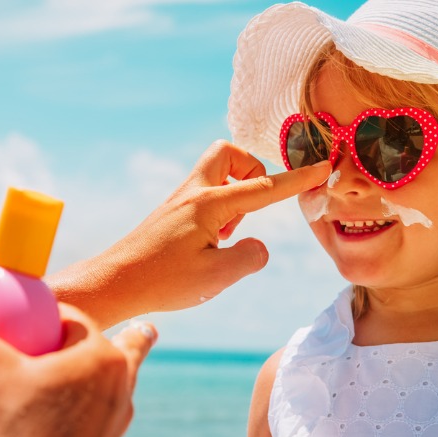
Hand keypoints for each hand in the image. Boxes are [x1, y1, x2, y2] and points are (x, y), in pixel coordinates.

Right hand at [0, 287, 156, 436]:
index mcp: (102, 359)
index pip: (72, 320)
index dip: (43, 316)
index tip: (19, 324)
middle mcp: (118, 392)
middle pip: (102, 352)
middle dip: (98, 343)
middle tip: (86, 339)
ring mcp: (111, 428)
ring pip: (104, 391)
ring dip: (94, 381)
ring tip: (94, 374)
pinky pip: (92, 425)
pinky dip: (80, 418)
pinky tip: (61, 425)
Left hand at [47, 140, 330, 325]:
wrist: (114, 282)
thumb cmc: (162, 281)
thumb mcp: (216, 277)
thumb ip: (250, 257)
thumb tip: (259, 246)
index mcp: (209, 204)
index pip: (265, 187)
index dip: (298, 179)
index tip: (323, 166)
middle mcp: (194, 193)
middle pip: (229, 153)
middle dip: (251, 170)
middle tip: (251, 207)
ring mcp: (180, 200)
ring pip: (217, 172)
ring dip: (235, 194)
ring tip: (226, 236)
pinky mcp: (172, 212)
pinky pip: (205, 192)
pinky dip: (219, 209)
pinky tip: (209, 243)